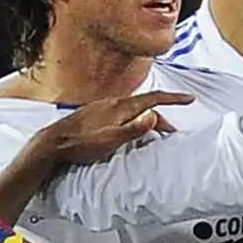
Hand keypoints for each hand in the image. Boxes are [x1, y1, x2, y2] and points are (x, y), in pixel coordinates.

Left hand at [42, 91, 191, 163]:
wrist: (53, 143)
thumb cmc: (82, 144)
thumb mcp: (112, 139)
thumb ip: (135, 128)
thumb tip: (155, 116)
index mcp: (121, 107)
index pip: (153, 99)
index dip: (173, 99)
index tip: (189, 99)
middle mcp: (113, 102)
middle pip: (145, 106)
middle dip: (161, 117)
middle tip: (170, 132)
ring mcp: (103, 107)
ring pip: (133, 110)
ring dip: (147, 120)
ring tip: (152, 135)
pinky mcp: (95, 114)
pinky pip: (122, 114)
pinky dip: (133, 120)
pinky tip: (129, 131)